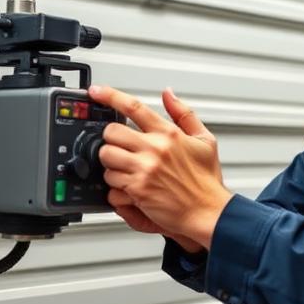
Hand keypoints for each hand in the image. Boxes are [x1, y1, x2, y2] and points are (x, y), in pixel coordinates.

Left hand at [89, 85, 232, 249]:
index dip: (110, 96)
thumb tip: (168, 94)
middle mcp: (154, 149)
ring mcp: (144, 170)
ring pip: (106, 157)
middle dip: (111, 139)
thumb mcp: (204, 140)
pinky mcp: (137, 190)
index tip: (97, 92)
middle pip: (111, 132)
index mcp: (169, 134)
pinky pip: (110, 183)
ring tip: (126, 169)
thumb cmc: (206, 179)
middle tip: (120, 147)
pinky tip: (131, 187)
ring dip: (112, 164)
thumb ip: (184, 113)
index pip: (134, 107)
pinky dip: (116, 187)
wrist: (207, 211)